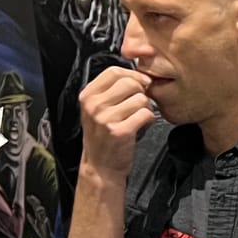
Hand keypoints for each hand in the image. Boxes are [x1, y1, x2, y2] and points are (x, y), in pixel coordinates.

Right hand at [77, 66, 155, 181]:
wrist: (101, 166)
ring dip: (146, 107)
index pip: (113, 71)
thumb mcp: (98, 109)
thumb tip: (138, 75)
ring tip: (138, 116)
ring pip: (140, 98)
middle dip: (141, 91)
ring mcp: (105, 118)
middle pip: (129, 82)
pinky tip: (141, 125)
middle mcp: (94, 105)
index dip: (132, 74)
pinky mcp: (120, 131)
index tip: (140, 82)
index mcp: (88, 96)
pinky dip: (149, 119)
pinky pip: (146, 114)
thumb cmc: (104, 136)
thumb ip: (112, 91)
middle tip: (140, 104)